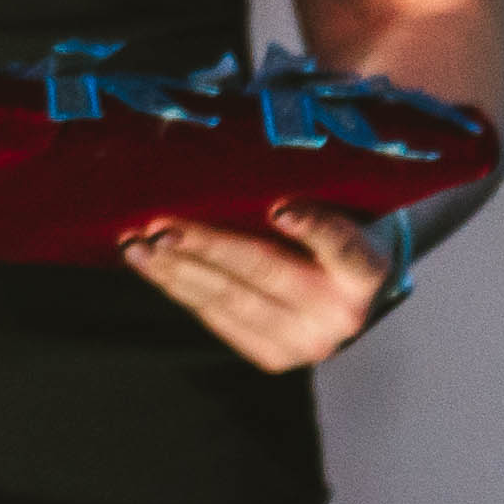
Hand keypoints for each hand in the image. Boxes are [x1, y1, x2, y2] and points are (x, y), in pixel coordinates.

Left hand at [121, 198, 396, 372]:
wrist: (356, 289)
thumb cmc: (339, 227)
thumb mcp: (342, 205)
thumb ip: (309, 187)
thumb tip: (250, 146)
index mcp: (366, 269)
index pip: (344, 247)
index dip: (313, 228)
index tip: (279, 208)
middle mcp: (342, 314)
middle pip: (268, 274)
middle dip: (209, 248)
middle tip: (162, 227)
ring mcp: (306, 342)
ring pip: (232, 302)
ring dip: (177, 272)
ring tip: (137, 245)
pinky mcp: (274, 357)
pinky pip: (218, 320)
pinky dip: (179, 289)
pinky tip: (148, 265)